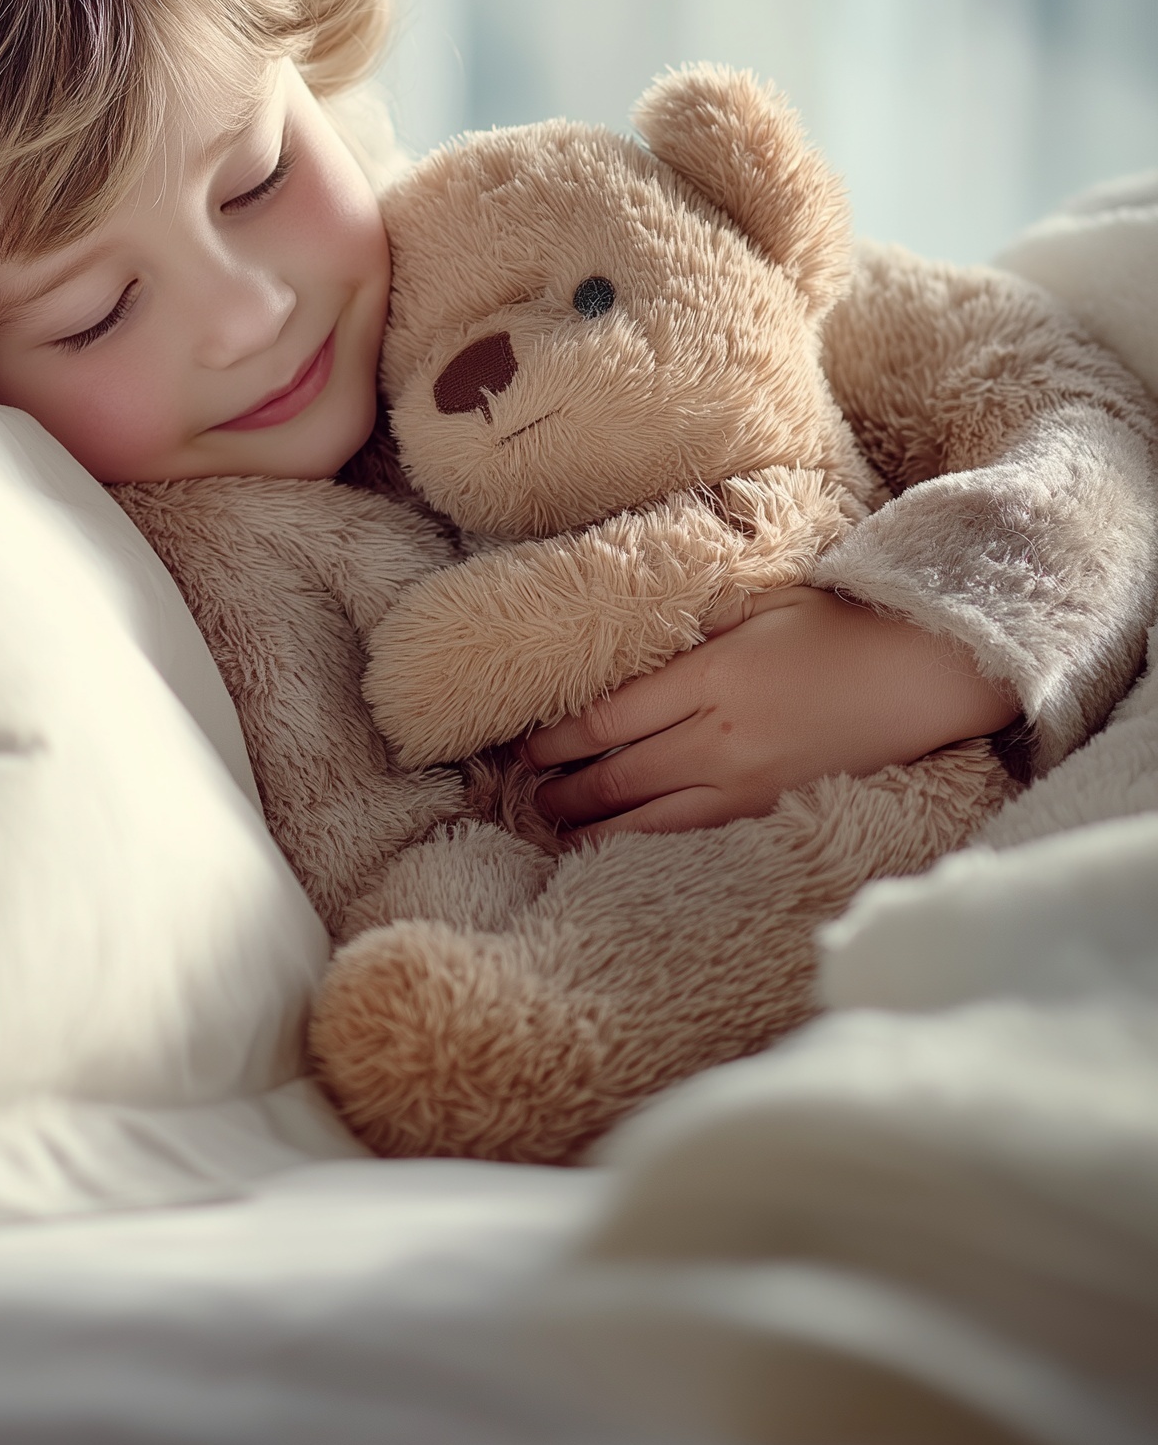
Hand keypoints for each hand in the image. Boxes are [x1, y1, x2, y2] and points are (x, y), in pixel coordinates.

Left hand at [519, 586, 1017, 838]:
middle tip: (519, 793)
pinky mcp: (774, 809)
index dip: (554, 738)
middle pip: (617, 774)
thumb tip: (621, 633)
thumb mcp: (759, 601)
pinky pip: (694, 834)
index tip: (519, 744)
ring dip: (593, 825)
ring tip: (551, 826)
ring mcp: (750, 782)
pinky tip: (619, 843)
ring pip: (648, 818)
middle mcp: (724, 736)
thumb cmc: (841, 621)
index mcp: (714, 676)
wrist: (925, 673)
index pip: (607, 718)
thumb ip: (690, 621)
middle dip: (562, 788)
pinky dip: (646, 841)